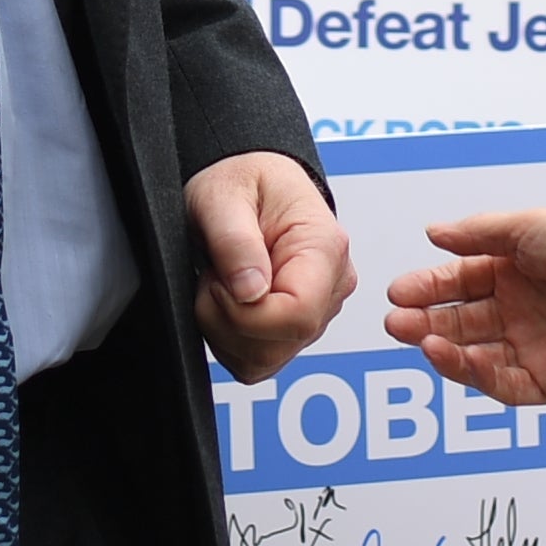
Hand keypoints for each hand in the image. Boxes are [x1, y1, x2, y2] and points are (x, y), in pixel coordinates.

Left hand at [188, 151, 353, 379]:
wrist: (248, 185)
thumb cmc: (242, 182)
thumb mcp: (224, 195)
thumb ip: (235, 240)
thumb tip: (250, 292)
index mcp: (324, 247)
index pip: (299, 314)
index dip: (245, 312)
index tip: (219, 281)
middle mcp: (331, 285)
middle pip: (282, 343)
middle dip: (228, 321)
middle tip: (215, 277)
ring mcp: (317, 313)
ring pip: (266, 360)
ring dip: (225, 332)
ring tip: (222, 284)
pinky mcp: (295, 332)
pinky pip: (258, 363)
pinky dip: (229, 342)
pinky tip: (227, 303)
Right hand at [386, 206, 545, 404]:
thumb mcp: (530, 227)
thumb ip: (479, 234)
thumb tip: (432, 233)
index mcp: (513, 272)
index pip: (458, 284)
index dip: (426, 288)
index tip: (397, 291)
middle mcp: (520, 311)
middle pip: (460, 322)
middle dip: (425, 322)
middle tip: (396, 322)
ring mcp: (534, 347)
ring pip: (476, 356)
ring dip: (444, 349)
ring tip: (420, 339)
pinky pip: (505, 385)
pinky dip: (476, 375)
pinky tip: (454, 357)